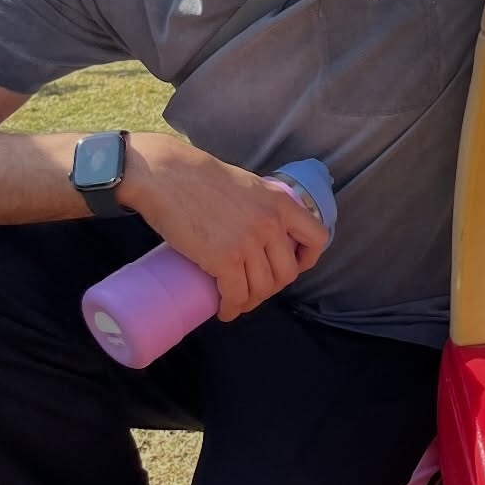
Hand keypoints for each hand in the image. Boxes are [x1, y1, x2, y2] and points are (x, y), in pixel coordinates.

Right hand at [121, 135, 329, 320]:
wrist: (167, 175)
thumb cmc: (200, 177)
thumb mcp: (248, 185)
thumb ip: (262, 204)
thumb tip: (262, 227)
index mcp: (281, 203)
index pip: (317, 238)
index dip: (307, 259)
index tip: (293, 266)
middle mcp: (271, 224)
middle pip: (287, 273)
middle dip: (272, 286)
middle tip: (254, 288)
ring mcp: (249, 242)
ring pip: (262, 288)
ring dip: (250, 301)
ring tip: (236, 300)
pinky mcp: (225, 259)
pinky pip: (237, 295)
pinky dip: (231, 308)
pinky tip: (224, 310)